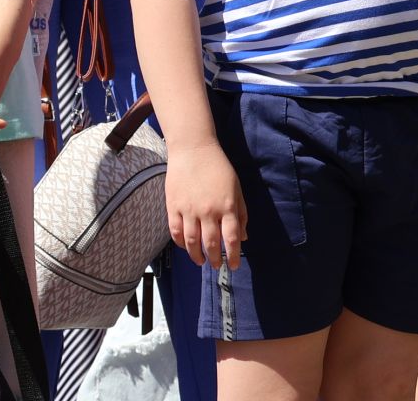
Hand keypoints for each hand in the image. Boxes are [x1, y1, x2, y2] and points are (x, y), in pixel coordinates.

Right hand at [166, 139, 247, 269]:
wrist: (193, 150)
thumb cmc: (219, 168)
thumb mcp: (237, 188)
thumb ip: (241, 213)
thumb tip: (244, 237)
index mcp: (227, 206)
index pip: (231, 238)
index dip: (233, 255)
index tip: (235, 266)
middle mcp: (208, 211)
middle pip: (211, 244)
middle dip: (215, 259)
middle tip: (217, 267)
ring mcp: (189, 210)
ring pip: (192, 242)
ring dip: (196, 256)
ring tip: (201, 262)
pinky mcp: (173, 208)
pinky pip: (176, 232)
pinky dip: (180, 243)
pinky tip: (186, 247)